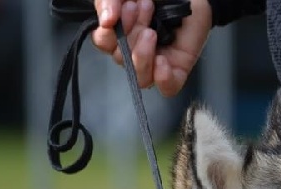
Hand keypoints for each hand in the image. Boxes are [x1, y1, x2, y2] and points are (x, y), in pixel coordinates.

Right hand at [92, 0, 211, 96]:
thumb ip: (109, 1)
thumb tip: (106, 21)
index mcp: (120, 34)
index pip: (103, 43)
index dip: (106, 33)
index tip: (122, 8)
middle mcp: (135, 52)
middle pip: (121, 59)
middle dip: (130, 32)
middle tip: (145, 7)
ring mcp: (157, 64)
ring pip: (140, 78)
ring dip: (141, 54)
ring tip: (152, 31)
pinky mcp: (177, 71)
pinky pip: (167, 88)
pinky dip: (162, 78)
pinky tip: (162, 61)